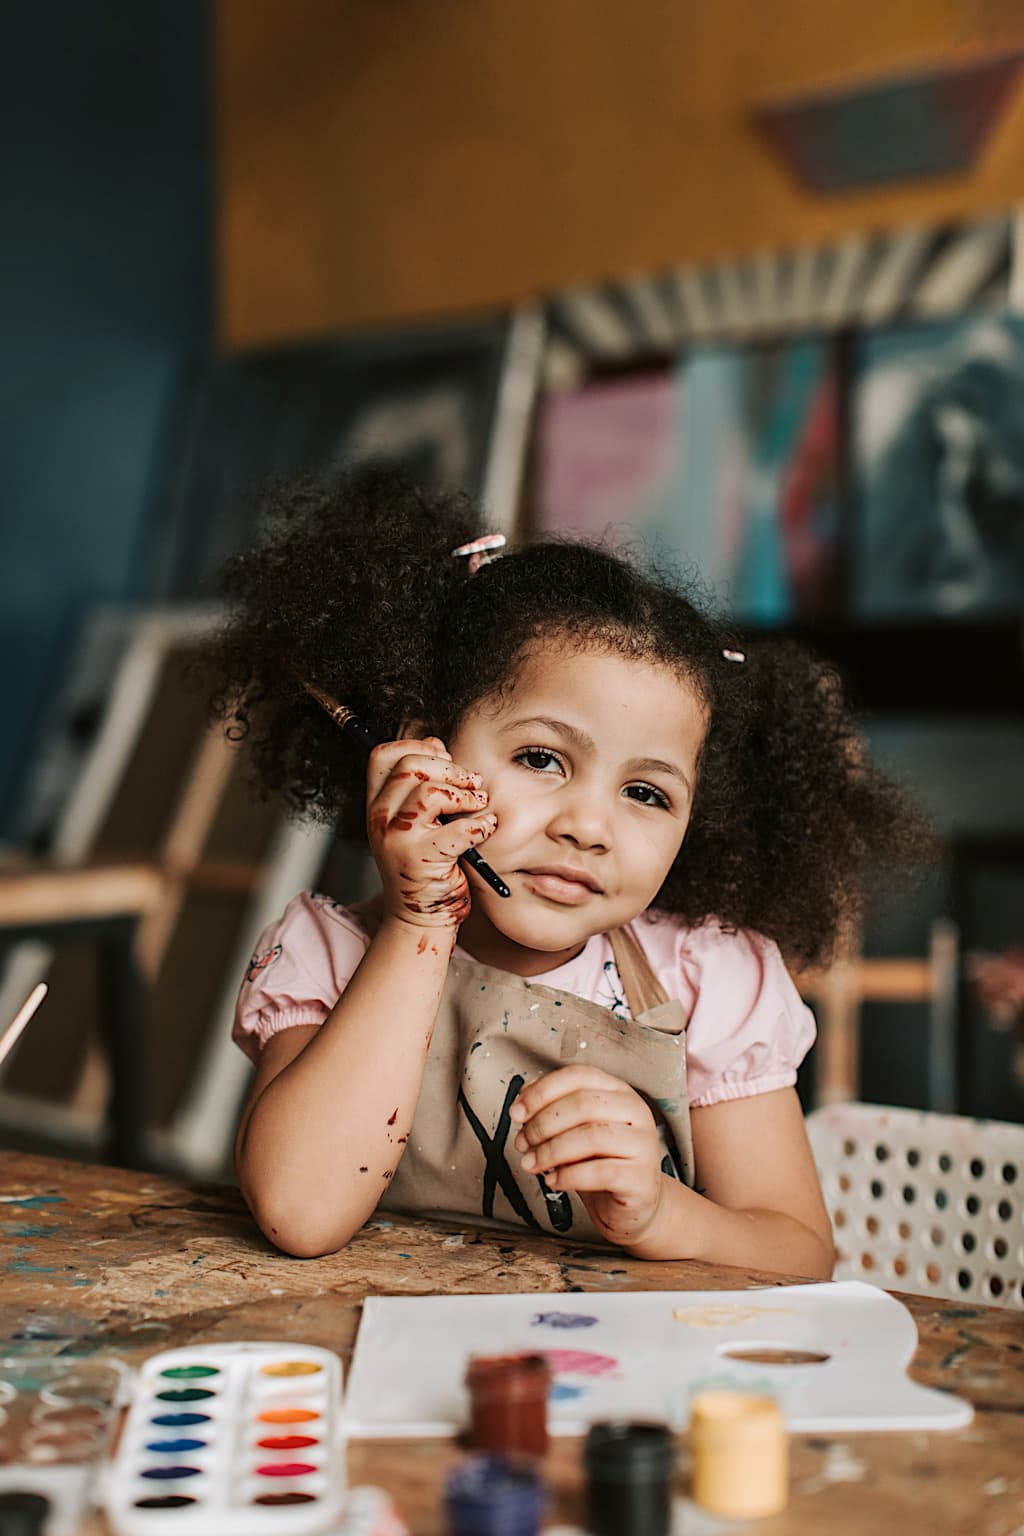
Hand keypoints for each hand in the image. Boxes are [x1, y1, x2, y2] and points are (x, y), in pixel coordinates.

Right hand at [366, 737, 496, 930]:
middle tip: (471, 784)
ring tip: (478, 805)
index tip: (442, 760)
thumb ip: (420, 783)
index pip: (382, 755)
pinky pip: (459, 827)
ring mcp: (398, 839)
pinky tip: (485, 829)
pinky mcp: (421, 859)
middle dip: (450, 768)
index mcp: (377, 804)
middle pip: (411, 765)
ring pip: (431, 791)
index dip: (416, 746)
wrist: (420, 918)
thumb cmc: (425, 865)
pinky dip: (481, 825)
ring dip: (467, 794)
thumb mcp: (413, 821)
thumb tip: (436, 745)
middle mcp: (380, 818)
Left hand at [510, 1066, 665, 1247]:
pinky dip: (569, 1176)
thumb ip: (554, 1109)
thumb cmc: (602, 1163)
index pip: (579, 1076)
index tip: (517, 1112)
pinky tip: (553, 1180)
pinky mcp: (641, 1178)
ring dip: (551, 1151)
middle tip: (522, 1142)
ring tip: (532, 1163)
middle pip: (583, 1104)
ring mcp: (643, 1144)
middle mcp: (635, 1112)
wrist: (633, 1206)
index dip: (543, 1091)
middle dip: (543, 1124)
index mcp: (618, 1092)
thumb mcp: (576, 1130)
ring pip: (591, 1136)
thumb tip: (524, 1097)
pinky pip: (601, 1172)